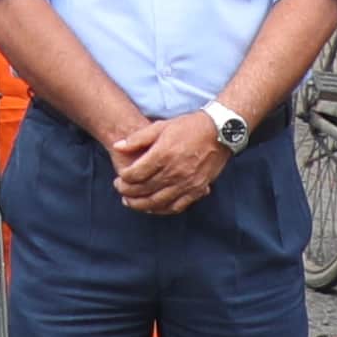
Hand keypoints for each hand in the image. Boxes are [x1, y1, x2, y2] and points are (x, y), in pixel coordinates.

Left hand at [110, 110, 227, 217]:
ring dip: (140, 205)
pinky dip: (161, 210)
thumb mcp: (160, 126)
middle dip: (128, 192)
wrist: (219, 132)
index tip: (119, 178)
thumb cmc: (188, 127)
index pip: (135, 174)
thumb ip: (137, 139)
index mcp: (163, 154)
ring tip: (130, 202)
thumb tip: (117, 146)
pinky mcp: (197, 190)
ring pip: (157, 201)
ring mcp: (186, 183)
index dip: (124, 179)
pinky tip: (152, 207)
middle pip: (144, 189)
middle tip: (120, 190)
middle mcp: (174, 172)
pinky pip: (176, 206)